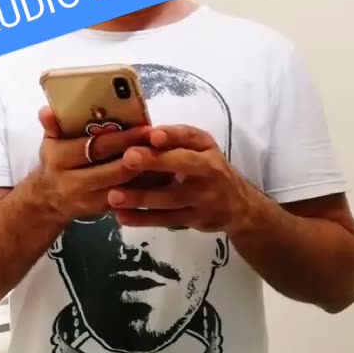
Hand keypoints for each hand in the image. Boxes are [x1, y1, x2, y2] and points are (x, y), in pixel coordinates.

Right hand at [38, 107, 151, 223]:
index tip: (143, 127)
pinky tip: (161, 173)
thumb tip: (47, 110)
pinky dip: (145, 187)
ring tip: (164, 155)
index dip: (121, 139)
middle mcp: (74, 183)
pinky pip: (129, 199)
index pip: (94, 148)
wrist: (47, 201)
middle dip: (139, 155)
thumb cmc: (54, 163)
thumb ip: (52, 126)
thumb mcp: (49, 143)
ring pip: (125, 188)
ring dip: (146, 173)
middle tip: (160, 140)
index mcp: (60, 160)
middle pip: (114, 170)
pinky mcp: (104, 211)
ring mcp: (90, 201)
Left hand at [107, 124, 250, 233]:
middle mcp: (208, 171)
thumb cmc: (210, 169)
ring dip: (141, 198)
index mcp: (206, 148)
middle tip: (128, 158)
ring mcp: (202, 198)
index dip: (172, 136)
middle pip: (182, 165)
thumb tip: (142, 133)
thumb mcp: (202, 148)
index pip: (190, 137)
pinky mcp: (194, 220)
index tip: (152, 135)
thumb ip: (176, 139)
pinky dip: (143, 219)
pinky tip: (122, 216)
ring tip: (113, 196)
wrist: (239, 206)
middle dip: (155, 162)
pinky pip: (166, 220)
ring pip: (170, 198)